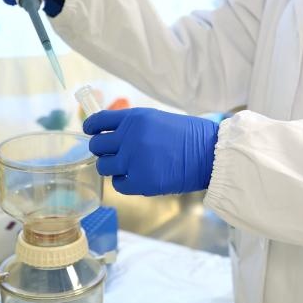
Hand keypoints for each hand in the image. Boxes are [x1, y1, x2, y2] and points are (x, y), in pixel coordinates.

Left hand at [84, 107, 218, 196]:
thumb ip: (134, 126)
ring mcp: (133, 160)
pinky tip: (138, 178)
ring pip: (104, 167)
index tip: (92, 132)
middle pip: (97, 146)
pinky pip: (118, 184)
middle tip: (114, 154)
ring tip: (129, 167)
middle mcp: (129, 137)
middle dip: (103, 150)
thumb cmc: (190, 135)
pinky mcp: (140, 182)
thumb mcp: (158, 120)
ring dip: (113, 167)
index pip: (98, 121)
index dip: (91, 128)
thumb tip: (112, 135)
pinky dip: (125, 183)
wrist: (211, 153)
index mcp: (134, 118)